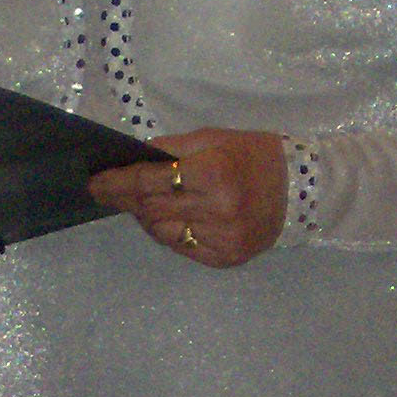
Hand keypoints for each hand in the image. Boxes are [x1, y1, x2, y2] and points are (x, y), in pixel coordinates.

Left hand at [88, 130, 286, 267]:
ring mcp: (223, 238)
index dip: (118, 183)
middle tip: (112, 192)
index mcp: (215, 172)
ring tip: (148, 204)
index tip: (96, 183)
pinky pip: (181, 247)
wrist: (301, 189)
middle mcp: (218, 210)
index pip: (150, 181)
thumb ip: (172, 149)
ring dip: (147, 218)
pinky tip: (172, 220)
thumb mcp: (214, 138)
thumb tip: (132, 161)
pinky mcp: (226, 258)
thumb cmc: (254, 156)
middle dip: (127, 200)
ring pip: (162, 232)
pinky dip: (169, 233)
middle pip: (151, 209)